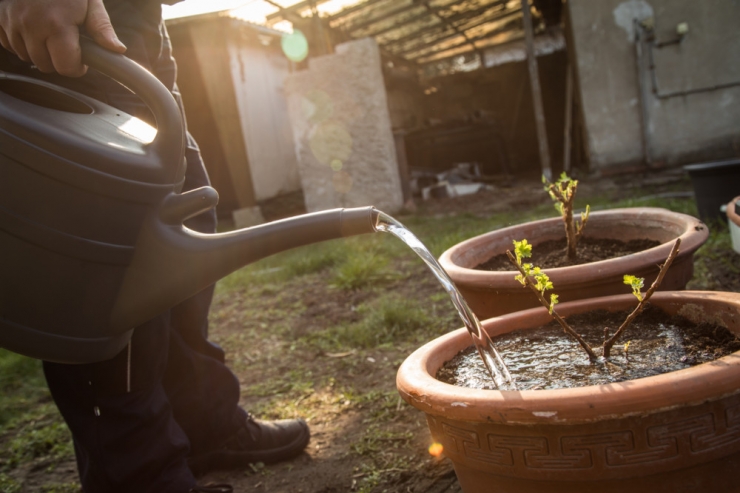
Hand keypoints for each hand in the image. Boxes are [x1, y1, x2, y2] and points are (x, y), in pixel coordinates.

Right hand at [0, 0, 125, 76]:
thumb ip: (101, 27)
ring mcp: (11, 22)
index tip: (82, 59)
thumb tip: (117, 50)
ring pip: (27, 57)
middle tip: (66, 42)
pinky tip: (32, 27)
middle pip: (46, 66)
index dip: (77, 67)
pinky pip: (10, 45)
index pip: (66, 67)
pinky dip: (21, 42)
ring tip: (49, 31)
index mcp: (57, 23)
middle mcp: (31, 25)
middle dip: (59, 59)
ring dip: (39, 51)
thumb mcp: (89, 1)